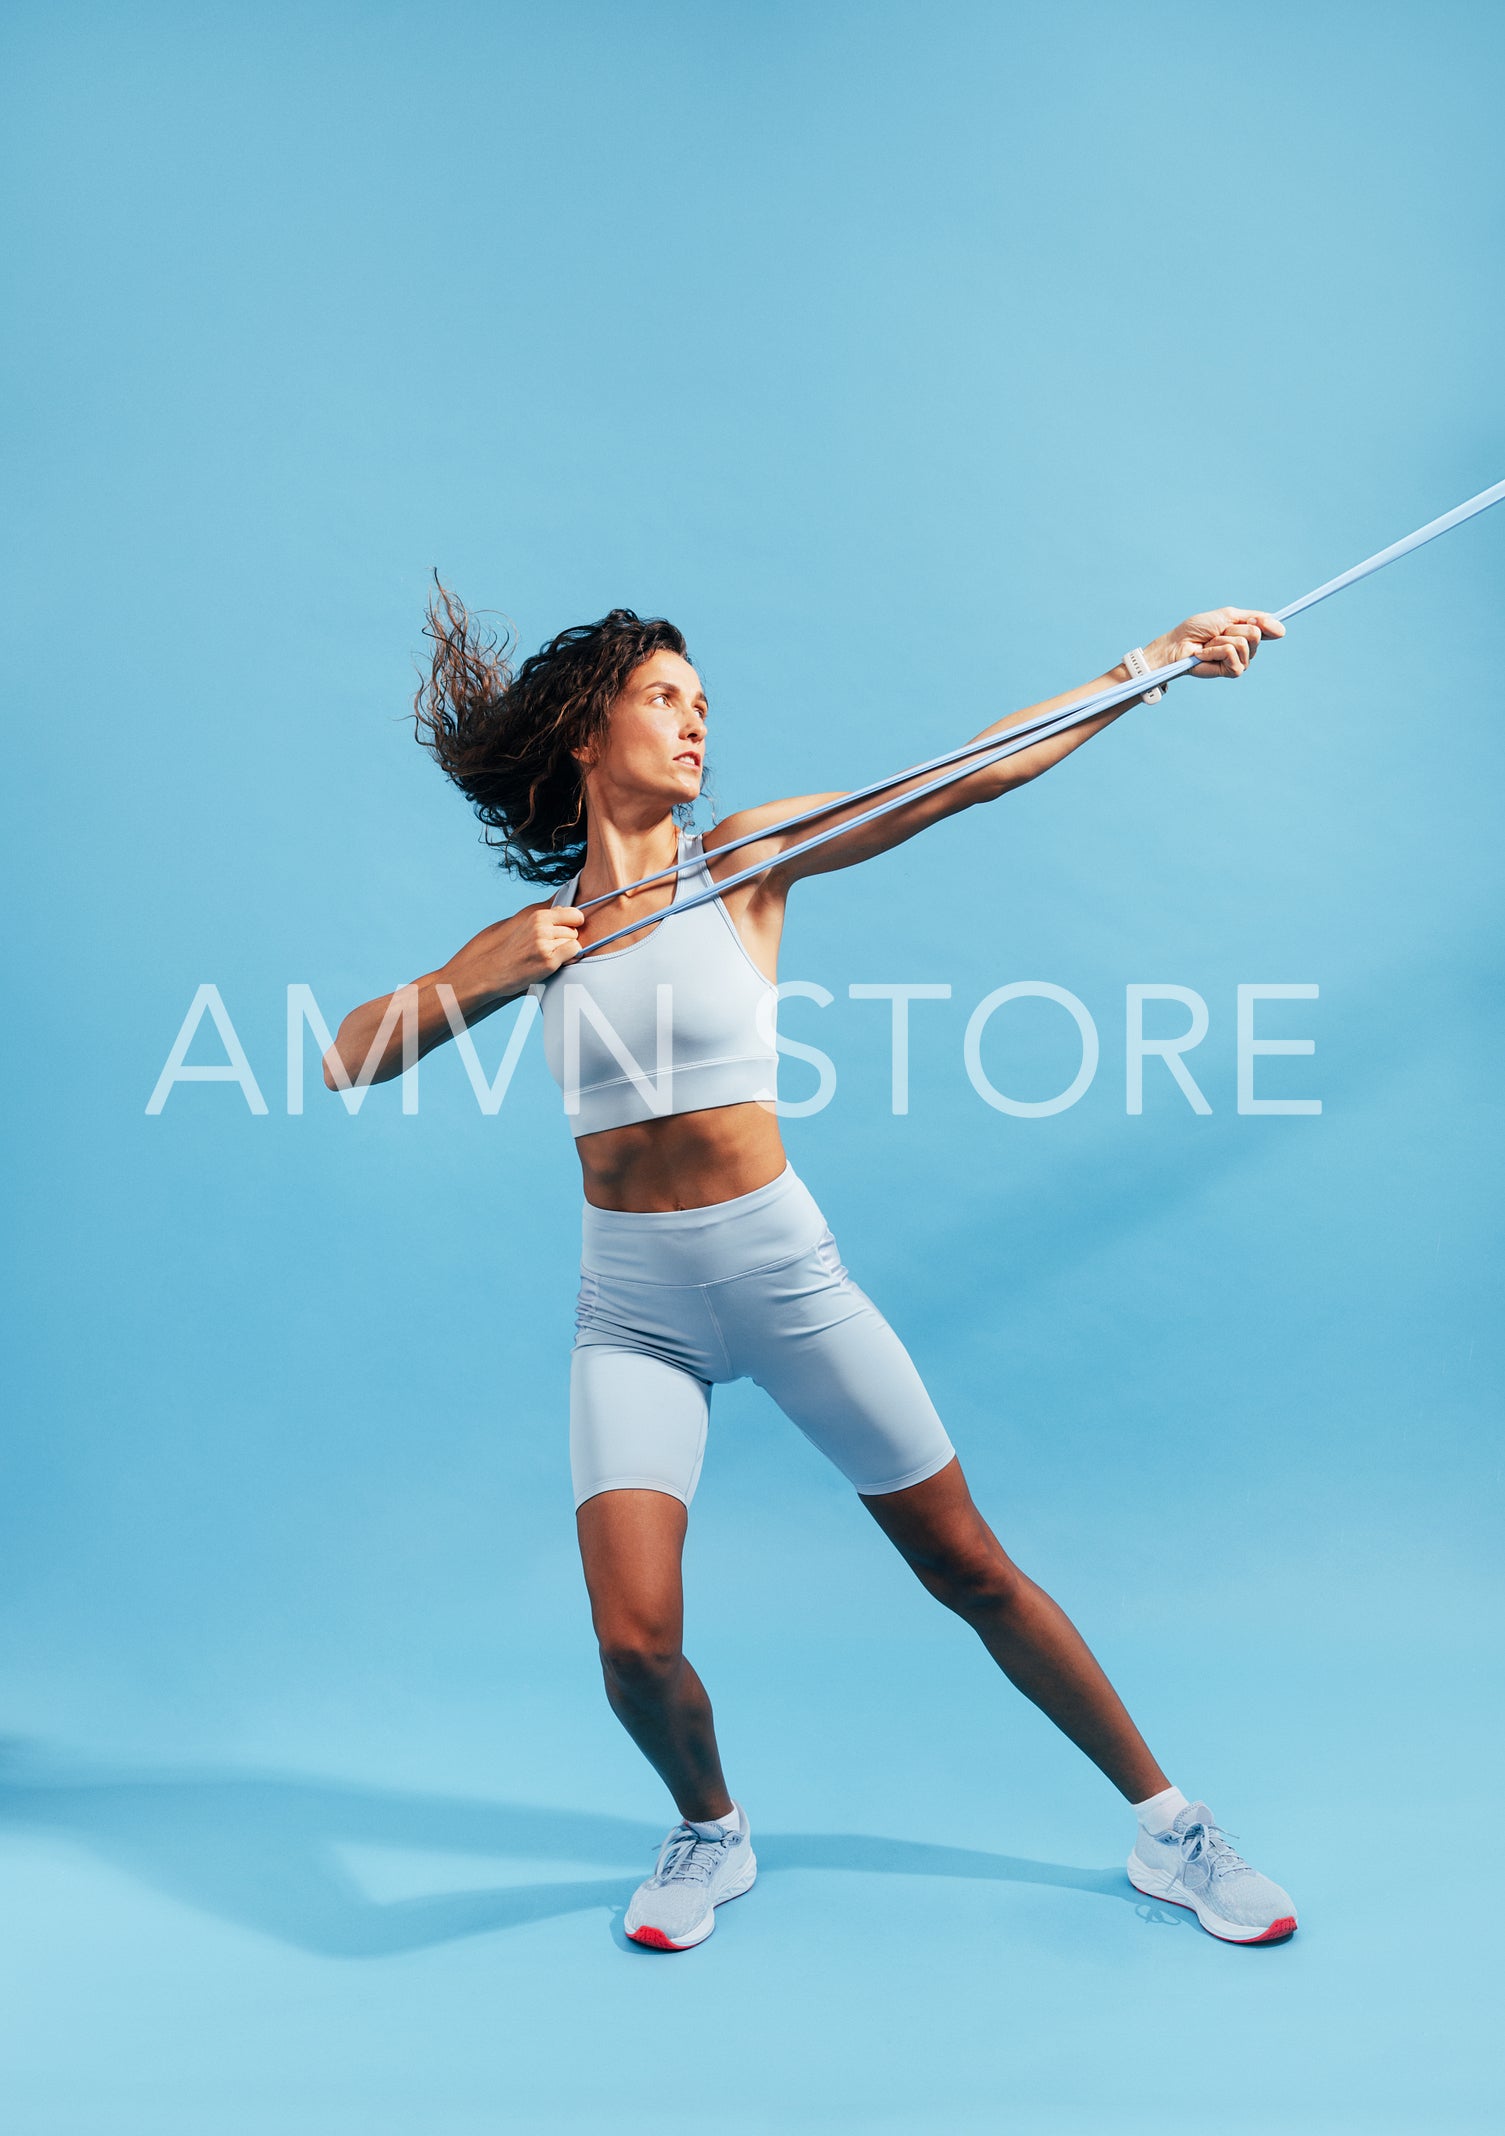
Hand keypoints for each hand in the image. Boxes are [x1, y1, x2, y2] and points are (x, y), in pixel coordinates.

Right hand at [452, 898, 583, 1004]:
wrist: (494, 971)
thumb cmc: (515, 952)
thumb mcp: (529, 927)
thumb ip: (550, 919)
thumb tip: (575, 912)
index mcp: (538, 916)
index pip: (574, 913)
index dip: (575, 924)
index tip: (567, 932)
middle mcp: (541, 927)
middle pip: (576, 930)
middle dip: (569, 940)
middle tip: (552, 950)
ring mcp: (544, 943)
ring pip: (575, 942)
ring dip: (568, 951)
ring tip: (550, 957)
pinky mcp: (548, 961)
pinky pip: (574, 952)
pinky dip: (570, 959)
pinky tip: (555, 964)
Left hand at [1145, 607, 1285, 679]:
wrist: (1177, 644)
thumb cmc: (1197, 629)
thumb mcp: (1228, 616)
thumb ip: (1255, 619)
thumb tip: (1283, 630)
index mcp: (1246, 632)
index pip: (1267, 627)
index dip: (1271, 624)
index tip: (1279, 626)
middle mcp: (1247, 648)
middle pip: (1255, 633)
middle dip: (1233, 629)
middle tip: (1217, 632)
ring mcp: (1240, 661)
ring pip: (1244, 643)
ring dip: (1222, 639)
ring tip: (1210, 643)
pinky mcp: (1232, 671)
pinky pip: (1232, 653)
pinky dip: (1216, 649)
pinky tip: (1206, 654)